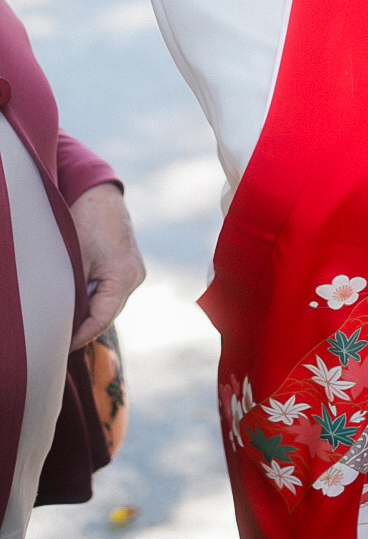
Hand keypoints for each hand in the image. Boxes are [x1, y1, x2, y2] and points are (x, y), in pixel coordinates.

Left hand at [68, 182, 145, 350]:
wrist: (99, 192)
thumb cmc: (85, 221)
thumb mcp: (74, 260)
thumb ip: (74, 294)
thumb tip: (67, 323)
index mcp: (124, 276)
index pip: (101, 320)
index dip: (81, 336)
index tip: (62, 346)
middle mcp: (135, 276)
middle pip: (107, 313)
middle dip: (85, 325)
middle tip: (60, 336)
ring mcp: (135, 270)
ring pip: (109, 303)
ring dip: (90, 310)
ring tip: (67, 318)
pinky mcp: (129, 265)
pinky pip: (111, 290)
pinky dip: (95, 296)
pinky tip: (78, 296)